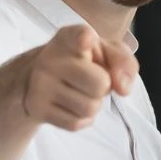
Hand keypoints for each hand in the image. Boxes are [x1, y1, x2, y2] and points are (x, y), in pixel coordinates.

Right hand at [17, 24, 135, 130]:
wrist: (36, 78)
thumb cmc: (81, 63)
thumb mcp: (106, 53)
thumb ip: (124, 63)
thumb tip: (123, 89)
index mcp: (69, 38)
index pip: (78, 36)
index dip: (85, 38)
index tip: (86, 40)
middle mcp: (50, 58)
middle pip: (101, 84)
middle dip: (104, 88)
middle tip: (89, 80)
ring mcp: (40, 84)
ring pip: (90, 108)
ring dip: (93, 105)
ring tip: (79, 92)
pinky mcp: (36, 107)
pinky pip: (76, 123)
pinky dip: (81, 119)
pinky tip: (69, 105)